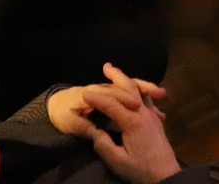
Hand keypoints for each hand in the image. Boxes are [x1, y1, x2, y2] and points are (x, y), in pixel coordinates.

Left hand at [49, 64, 167, 138]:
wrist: (57, 105)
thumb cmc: (61, 114)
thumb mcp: (67, 123)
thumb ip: (82, 128)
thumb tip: (97, 133)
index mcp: (90, 94)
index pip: (110, 93)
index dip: (123, 98)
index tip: (136, 106)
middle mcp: (101, 89)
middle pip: (124, 85)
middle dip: (142, 88)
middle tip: (159, 94)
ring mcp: (107, 90)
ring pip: (129, 86)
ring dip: (145, 88)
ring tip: (161, 94)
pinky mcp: (112, 95)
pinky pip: (129, 91)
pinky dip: (142, 94)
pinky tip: (155, 103)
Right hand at [84, 77, 181, 183]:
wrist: (167, 176)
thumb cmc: (141, 171)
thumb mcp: (118, 162)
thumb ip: (103, 145)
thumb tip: (95, 132)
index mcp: (133, 122)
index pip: (111, 104)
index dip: (96, 99)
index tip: (83, 94)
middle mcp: (144, 114)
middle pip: (129, 88)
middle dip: (117, 76)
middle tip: (106, 66)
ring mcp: (152, 116)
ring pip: (140, 91)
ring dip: (129, 80)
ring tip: (119, 74)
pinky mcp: (157, 121)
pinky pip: (148, 99)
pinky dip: (140, 89)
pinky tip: (136, 91)